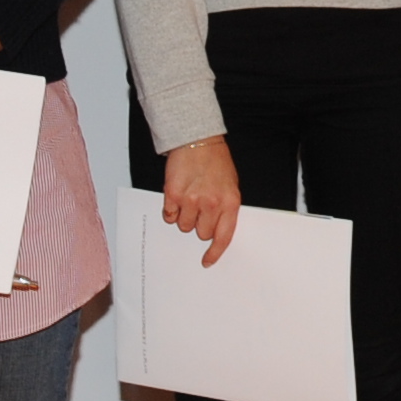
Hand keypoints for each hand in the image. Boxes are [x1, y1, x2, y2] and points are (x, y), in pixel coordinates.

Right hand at [160, 134, 241, 265]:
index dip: (215, 253)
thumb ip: (225, 208)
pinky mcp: (173, 195)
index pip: (223, 237)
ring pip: (184, 226)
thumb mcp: (230, 186)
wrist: (197, 140)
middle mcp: (212, 204)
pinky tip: (177, 196)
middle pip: (201, 233)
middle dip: (200, 225)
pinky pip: (170, 216)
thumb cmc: (216, 162)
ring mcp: (192, 200)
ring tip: (189, 197)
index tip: (207, 260)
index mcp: (230, 203)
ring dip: (185, 216)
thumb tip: (217, 232)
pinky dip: (172, 210)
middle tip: (199, 208)